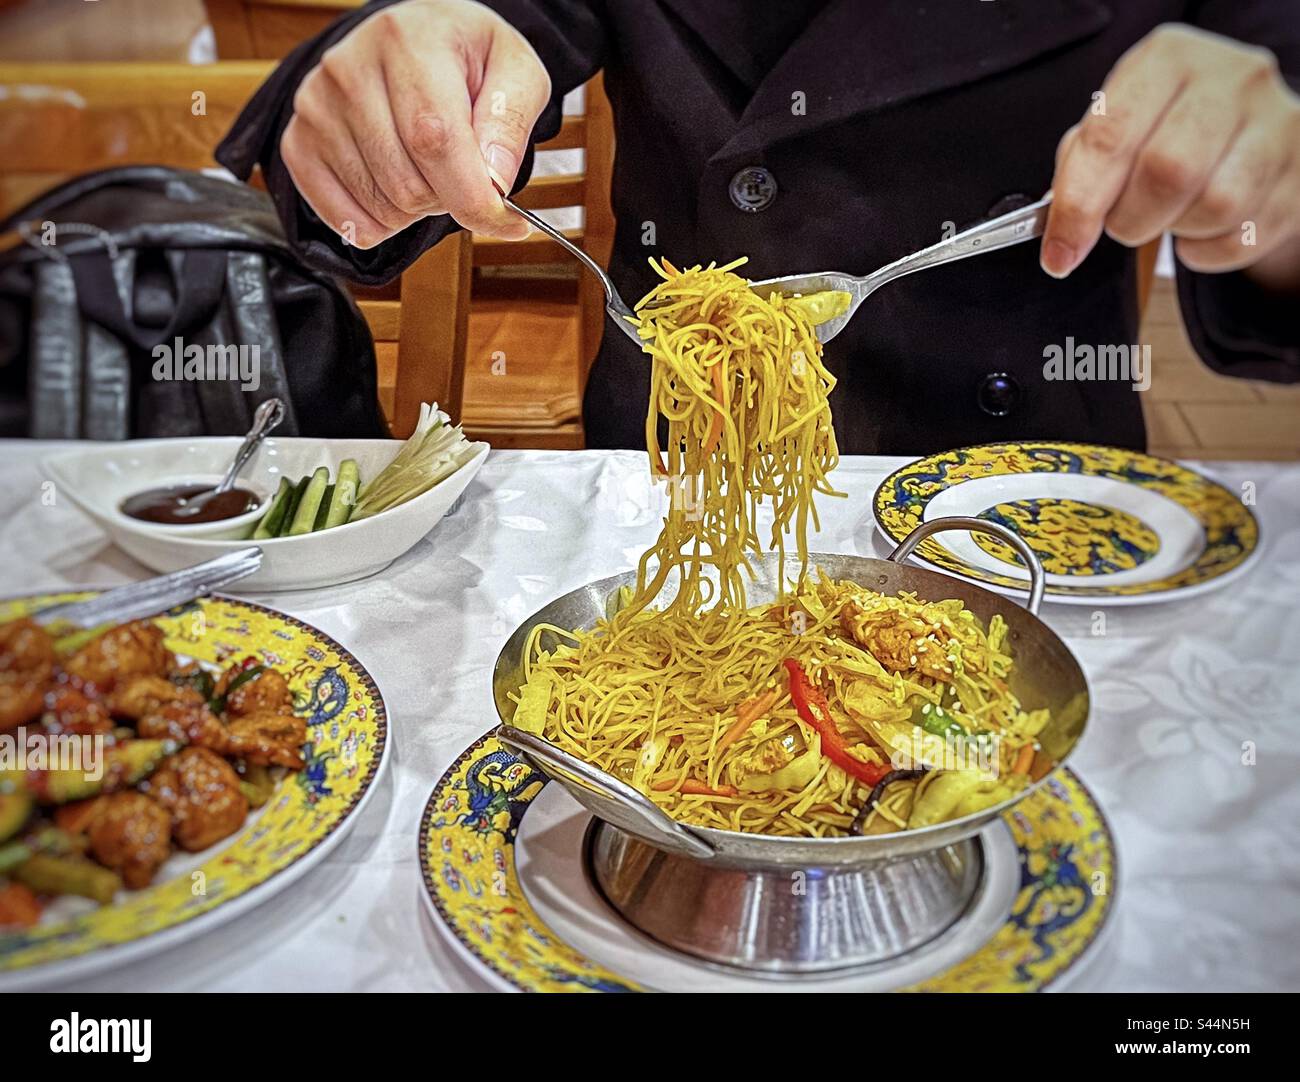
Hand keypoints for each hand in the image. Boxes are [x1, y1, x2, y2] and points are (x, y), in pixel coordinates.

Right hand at [280, 0, 550, 247]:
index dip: (474, 198)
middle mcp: (349, 69)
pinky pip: (347, 222)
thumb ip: (511, 123)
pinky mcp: (298, 143)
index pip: (435, 140)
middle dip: (449, 198)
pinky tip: (395, 186)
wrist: (414, 41)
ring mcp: (316, 108)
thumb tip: (495, 182)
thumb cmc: (465, 58)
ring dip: (417, 210)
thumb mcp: (514, 70)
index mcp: (406, 41)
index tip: (506, 220)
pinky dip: (382, 224)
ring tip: (426, 166)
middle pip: (409, 185)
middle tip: (460, 168)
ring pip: (382, 208)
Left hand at [1042, 24, 1299, 286]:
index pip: (1111, 135)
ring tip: (1169, 214)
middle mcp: (1231, 79)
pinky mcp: (1299, 174)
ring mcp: (1276, 123)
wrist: (1246, 129)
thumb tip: (1063, 232)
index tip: (1059, 251)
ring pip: (1215, 204)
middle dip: (1129, 218)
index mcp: (1169, 58)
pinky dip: (1208, 250)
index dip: (1077, 205)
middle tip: (1122, 222)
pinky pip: (1243, 236)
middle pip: (1167, 170)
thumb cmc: (1166, 127)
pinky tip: (1201, 229)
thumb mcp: (1118, 124)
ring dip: (1176, 230)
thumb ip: (1082, 166)